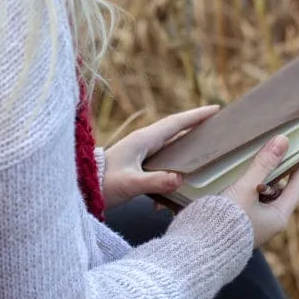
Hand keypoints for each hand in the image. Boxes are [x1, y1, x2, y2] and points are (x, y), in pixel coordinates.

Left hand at [101, 105, 221, 208]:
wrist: (83, 189)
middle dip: (195, 125)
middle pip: (175, 129)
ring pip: (170, 144)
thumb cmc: (104, 185)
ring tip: (203, 145)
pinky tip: (178, 179)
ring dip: (186, 143)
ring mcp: (140, 152)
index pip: (175, 123)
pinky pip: (163, 159)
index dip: (196, 116)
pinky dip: (174, 164)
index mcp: (143, 140)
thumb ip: (155, 182)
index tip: (215, 109)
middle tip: (215, 123)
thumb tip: (180, 178)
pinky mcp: (138, 163)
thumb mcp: (130, 184)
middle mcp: (143, 142)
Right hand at [219, 136, 298, 246]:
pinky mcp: (242, 224)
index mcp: (279, 217)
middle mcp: (271, 223)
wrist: (201, 248)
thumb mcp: (246, 188)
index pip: (297, 187)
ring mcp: (256, 225)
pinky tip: (238, 178)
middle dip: (276, 172)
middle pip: (280, 190)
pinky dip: (248, 188)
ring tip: (251, 163)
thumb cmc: (227, 219)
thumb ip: (263, 164)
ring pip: (264, 195)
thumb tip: (283, 141)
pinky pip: (251, 201)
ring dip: (259, 180)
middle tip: (271, 152)